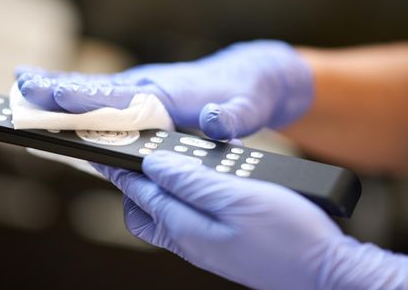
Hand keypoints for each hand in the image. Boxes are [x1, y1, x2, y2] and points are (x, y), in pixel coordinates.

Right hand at [16, 40, 312, 138]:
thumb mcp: (247, 110)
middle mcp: (148, 88)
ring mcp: (142, 90)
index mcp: (168, 93)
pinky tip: (54, 100)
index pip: (123, 98)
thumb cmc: (244, 94)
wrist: (248, 76)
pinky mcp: (141, 97)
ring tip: (21, 86)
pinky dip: (76, 97)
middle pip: (98, 89)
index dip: (90, 100)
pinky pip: (103, 97)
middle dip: (59, 88)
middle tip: (20, 84)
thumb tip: (213, 122)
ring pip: (96, 90)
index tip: (57, 94)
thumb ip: (232, 118)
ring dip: (59, 89)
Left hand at [92, 151, 407, 288]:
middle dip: (135, 182)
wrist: (326, 273)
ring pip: (166, 213)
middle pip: (144, 209)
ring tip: (171, 161)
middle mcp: (188, 239)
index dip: (117, 169)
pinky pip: (189, 218)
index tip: (99, 153)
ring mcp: (205, 245)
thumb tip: (153, 166)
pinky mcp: (221, 244)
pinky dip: (186, 196)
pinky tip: (203, 181)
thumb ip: (190, 182)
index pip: (138, 192)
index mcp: (185, 226)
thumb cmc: (288, 235)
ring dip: (163, 186)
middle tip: (138, 154)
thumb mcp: (235, 198)